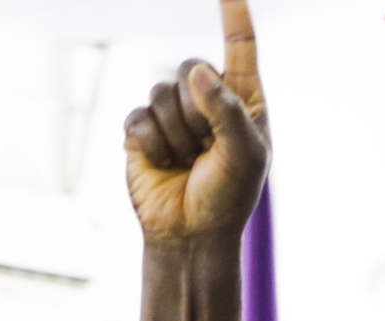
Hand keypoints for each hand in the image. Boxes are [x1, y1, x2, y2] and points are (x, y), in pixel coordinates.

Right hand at [123, 0, 268, 244]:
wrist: (190, 235)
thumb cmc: (227, 196)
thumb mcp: (245, 153)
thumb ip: (227, 109)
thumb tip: (197, 71)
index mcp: (242, 98)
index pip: (239, 46)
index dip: (234, 16)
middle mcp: (206, 100)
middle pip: (188, 66)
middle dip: (195, 108)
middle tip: (204, 146)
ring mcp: (171, 114)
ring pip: (160, 93)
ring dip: (175, 134)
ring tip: (185, 162)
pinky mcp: (141, 132)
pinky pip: (138, 117)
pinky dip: (151, 145)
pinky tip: (163, 166)